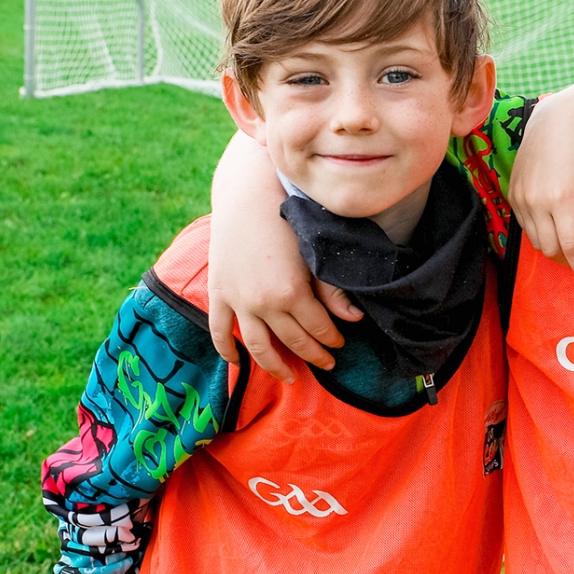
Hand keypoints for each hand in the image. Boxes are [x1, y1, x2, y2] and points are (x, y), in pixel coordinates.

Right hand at [206, 130, 355, 381]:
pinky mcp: (219, 293)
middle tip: (327, 363)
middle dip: (313, 355)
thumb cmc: (288, 221)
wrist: (247, 197)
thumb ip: (332, 291)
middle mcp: (264, 303)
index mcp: (292, 294)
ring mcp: (238, 301)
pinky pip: (220, 330)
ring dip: (275, 365)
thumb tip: (354, 320)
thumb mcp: (314, 255)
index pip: (318, 330)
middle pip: (293, 342)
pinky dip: (227, 348)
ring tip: (290, 376)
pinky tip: (237, 362)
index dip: (331, 339)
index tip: (339, 343)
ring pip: (258, 346)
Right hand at [507, 81, 573, 287]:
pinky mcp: (512, 193)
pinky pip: (525, 226)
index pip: (571, 248)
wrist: (555, 120)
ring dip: (554, 248)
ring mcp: (520, 197)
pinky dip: (540, 232)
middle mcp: (536, 201)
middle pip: (551, 250)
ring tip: (571, 242)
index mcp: (562, 200)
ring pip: (536, 241)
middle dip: (569, 260)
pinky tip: (554, 224)